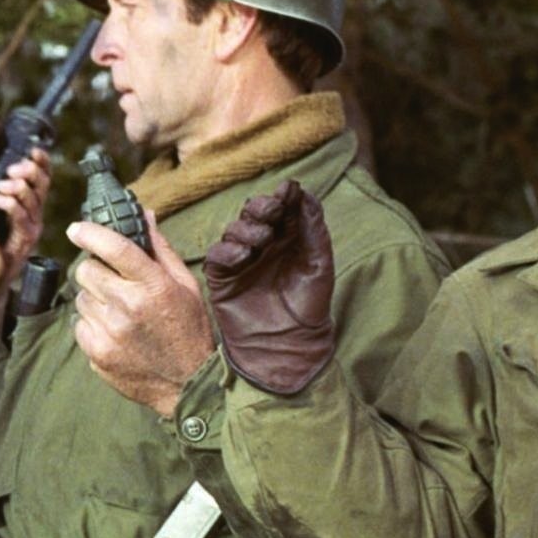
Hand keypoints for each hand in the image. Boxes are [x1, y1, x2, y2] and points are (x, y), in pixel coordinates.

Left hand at [67, 212, 214, 415]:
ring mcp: (110, 332)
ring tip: (119, 313)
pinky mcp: (98, 353)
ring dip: (95, 299)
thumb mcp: (186, 285)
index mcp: (154, 285)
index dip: (90, 232)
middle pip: (86, 270)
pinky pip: (80, 325)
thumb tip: (144, 215)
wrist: (187, 384)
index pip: (114, 247)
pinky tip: (114, 332)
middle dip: (95, 270)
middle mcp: (129, 306)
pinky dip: (92, 325)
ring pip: (81, 298)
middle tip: (113, 282)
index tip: (76, 228)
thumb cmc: (189, 330)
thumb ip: (161, 249)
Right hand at [204, 180, 336, 395]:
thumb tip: (305, 193)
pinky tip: (243, 255)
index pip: (282, 208)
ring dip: (247, 229)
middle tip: (273, 210)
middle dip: (262, 207)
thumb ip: (313, 229)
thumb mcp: (319, 264)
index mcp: (288, 238)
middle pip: (255, 213)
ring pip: (235, 229)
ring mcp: (241, 260)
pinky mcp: (223, 277)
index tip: (288, 191)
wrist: (290, 346)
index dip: (284, 196)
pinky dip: (228, 250)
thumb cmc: (309, 307)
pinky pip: (218, 255)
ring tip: (261, 241)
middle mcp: (263, 245)